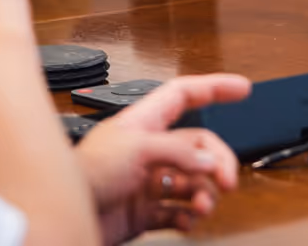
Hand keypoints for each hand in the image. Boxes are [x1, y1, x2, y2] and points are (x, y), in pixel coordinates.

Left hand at [77, 74, 250, 242]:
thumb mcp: (136, 150)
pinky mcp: (144, 211)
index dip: (213, 88)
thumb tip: (209, 161)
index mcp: (144, 123)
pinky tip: (188, 219)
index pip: (184, 95)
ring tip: (203, 205)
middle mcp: (148, 150)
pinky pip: (178, 211)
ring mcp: (147, 181)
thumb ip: (178, 152)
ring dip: (204, 193)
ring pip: (192, 181)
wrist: (65, 217)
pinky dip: (188, 216)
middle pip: (198, 146)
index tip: (242, 89)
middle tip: (226, 181)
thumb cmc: (85, 175)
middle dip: (217, 161)